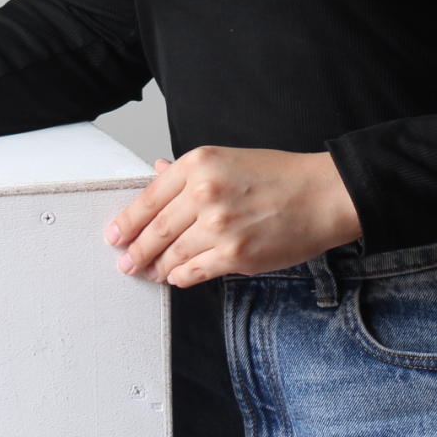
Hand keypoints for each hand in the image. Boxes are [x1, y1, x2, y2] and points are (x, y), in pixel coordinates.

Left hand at [103, 147, 361, 287]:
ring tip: (149, 272)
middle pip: (156, 229)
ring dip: (157, 266)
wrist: (322, 195)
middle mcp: (204, 193)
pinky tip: (176, 276)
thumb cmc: (279, 175)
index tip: (114, 234)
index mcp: (198, 164)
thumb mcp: (227, 159)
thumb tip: (156, 172)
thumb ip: (188, 171)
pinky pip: (195, 271)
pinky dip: (182, 276)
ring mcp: (219, 226)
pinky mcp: (235, 256)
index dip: (127, 220)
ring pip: (173, 254)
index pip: (149, 197)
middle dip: (135, 250)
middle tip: (124, 262)